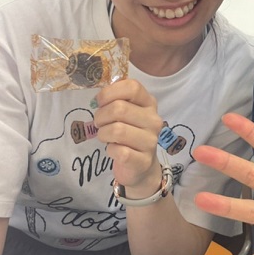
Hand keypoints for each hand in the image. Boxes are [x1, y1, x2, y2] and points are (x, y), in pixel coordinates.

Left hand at [93, 79, 164, 193]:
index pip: (132, 87)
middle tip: (100, 123)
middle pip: (119, 108)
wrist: (141, 166)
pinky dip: (110, 150)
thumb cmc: (129, 133)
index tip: (101, 102)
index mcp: (149, 103)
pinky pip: (118, 150)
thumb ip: (116, 99)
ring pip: (117, 130)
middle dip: (101, 116)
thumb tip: (100, 95)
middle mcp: (153, 120)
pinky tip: (113, 150)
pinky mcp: (143, 160)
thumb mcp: (127, 112)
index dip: (110, 92)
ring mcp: (150, 141)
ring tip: (106, 136)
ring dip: (103, 133)